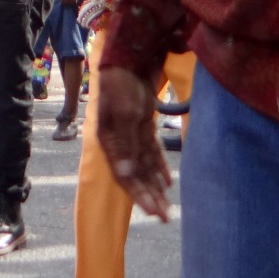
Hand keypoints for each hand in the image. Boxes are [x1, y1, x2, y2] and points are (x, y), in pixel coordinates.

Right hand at [96, 65, 170, 219]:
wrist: (128, 61)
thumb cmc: (121, 86)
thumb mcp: (124, 115)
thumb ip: (126, 145)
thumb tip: (125, 175)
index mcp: (109, 143)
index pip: (124, 176)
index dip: (138, 194)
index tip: (152, 211)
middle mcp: (119, 144)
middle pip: (136, 175)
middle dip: (150, 196)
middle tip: (165, 216)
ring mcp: (131, 135)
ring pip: (145, 167)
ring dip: (156, 186)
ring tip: (168, 206)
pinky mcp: (143, 126)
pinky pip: (152, 152)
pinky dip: (160, 166)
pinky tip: (169, 181)